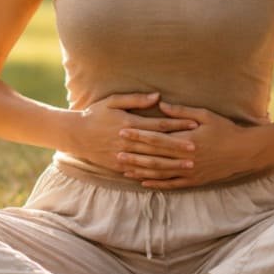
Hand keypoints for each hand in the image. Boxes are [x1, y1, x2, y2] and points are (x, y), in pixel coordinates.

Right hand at [66, 92, 197, 175]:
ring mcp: (123, 155)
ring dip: (172, 163)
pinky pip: (139, 171)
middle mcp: (128, 140)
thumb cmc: (95, 114)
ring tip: (188, 164)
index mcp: (129, 122)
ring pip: (152, 160)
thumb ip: (136, 99)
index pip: (159, 124)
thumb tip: (158, 97)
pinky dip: (154, 174)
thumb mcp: (113, 101)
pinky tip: (167, 176)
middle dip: (179, 146)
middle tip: (198, 149)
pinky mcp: (118, 166)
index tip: (194, 124)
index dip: (178, 124)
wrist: (75, 135)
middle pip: (159, 144)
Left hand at [117, 101, 263, 189]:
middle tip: (115, 151)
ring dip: (140, 171)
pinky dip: (156, 184)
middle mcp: (186, 158)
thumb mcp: (205, 115)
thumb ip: (181, 112)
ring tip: (124, 168)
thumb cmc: (225, 130)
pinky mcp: (194, 180)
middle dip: (133, 154)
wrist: (244, 152)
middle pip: (154, 157)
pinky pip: (171, 184)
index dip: (138, 135)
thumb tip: (160, 104)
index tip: (123, 131)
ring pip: (159, 173)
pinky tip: (144, 182)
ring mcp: (189, 171)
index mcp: (187, 140)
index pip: (157, 138)